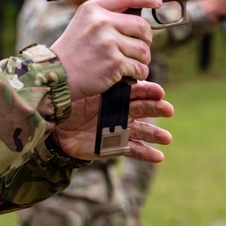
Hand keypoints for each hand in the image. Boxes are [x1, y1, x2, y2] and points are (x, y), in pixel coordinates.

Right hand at [50, 0, 160, 100]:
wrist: (57, 75)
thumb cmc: (72, 51)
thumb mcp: (83, 23)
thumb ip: (106, 15)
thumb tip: (138, 13)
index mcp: (93, 9)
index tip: (156, 1)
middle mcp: (101, 22)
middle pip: (141, 26)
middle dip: (145, 38)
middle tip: (137, 47)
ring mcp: (108, 43)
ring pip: (144, 49)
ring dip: (142, 59)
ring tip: (129, 63)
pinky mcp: (114, 63)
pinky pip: (139, 67)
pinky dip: (138, 72)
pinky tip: (127, 74)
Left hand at [52, 80, 173, 161]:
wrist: (56, 127)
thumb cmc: (70, 104)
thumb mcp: (85, 92)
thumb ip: (100, 84)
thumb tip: (111, 68)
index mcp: (115, 95)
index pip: (136, 91)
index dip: (149, 91)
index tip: (160, 92)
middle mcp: (121, 111)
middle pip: (143, 109)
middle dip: (157, 109)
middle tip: (168, 110)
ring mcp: (119, 129)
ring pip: (142, 131)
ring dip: (156, 134)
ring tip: (167, 138)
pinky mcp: (115, 146)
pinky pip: (133, 150)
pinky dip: (146, 154)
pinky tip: (159, 156)